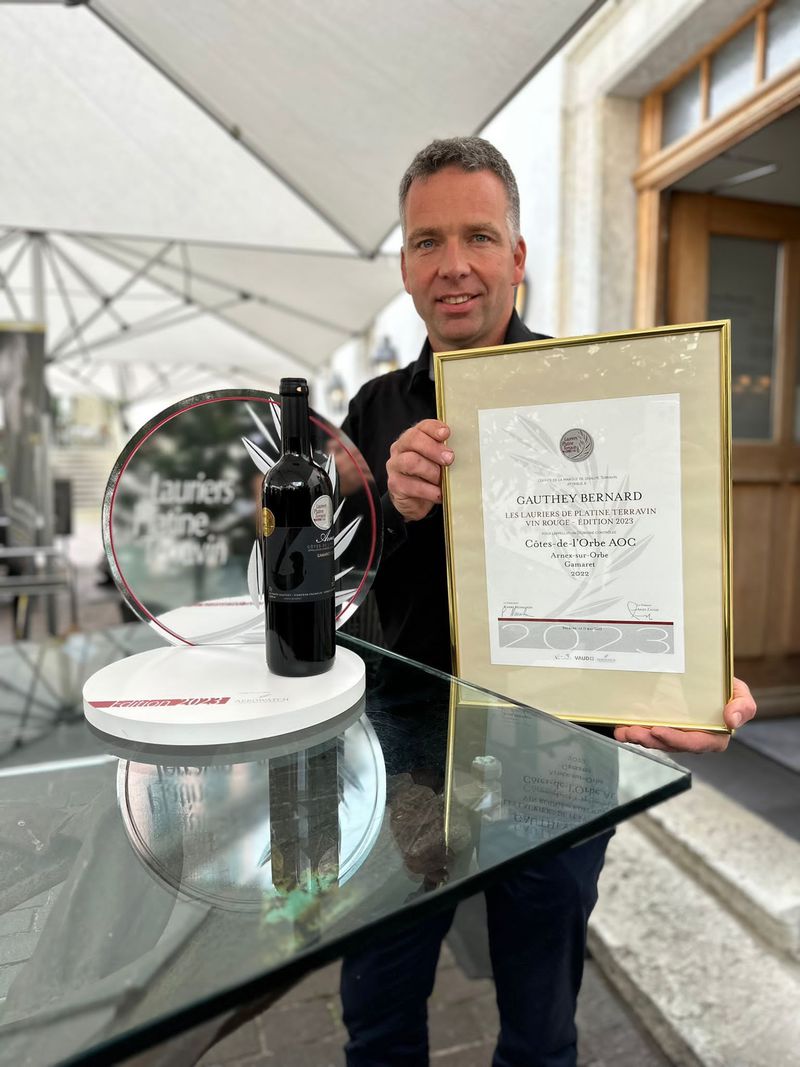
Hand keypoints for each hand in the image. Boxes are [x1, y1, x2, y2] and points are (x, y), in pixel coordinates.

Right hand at [386, 419, 452, 521]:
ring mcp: (395, 466)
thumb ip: (445, 453)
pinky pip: (412, 486)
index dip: (434, 428)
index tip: (446, 434)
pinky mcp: (395, 485)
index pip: (422, 426)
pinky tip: (438, 494)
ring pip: (411, 462)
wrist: (415, 502)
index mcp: (413, 438)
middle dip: (434, 448)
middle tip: (449, 459)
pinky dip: (429, 491)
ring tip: (441, 480)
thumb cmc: (429, 478)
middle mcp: (400, 449)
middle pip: (413, 439)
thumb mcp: (438, 463)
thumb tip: (465, 451)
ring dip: (431, 471)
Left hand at [613, 676, 756, 752]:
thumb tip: (732, 720)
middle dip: (651, 741)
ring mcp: (675, 732)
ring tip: (624, 730)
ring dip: (638, 737)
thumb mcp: (740, 693)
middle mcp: (692, 738)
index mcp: (714, 735)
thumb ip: (743, 706)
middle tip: (634, 731)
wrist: (709, 676)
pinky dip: (632, 731)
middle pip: (671, 745)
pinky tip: (620, 727)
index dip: (677, 740)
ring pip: (655, 741)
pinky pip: (646, 732)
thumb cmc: (726, 689)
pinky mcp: (661, 725)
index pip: (697, 744)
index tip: (658, 731)